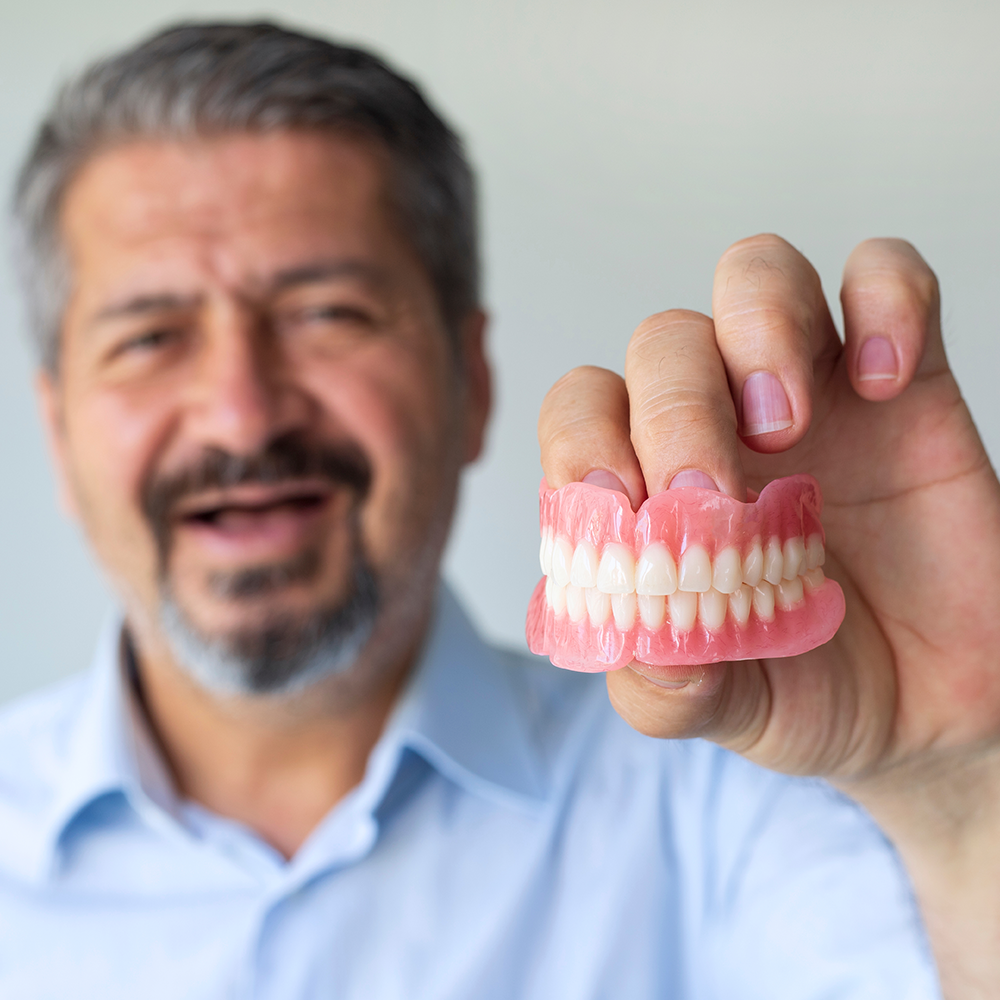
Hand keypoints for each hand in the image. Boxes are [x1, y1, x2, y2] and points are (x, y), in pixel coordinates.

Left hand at [538, 235, 999, 993]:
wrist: (934, 709)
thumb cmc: (809, 688)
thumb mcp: (731, 708)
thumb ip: (669, 687)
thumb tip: (633, 644)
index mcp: (654, 488)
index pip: (583, 411)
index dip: (584, 440)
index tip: (621, 502)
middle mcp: (719, 425)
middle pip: (665, 343)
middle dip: (677, 407)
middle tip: (715, 492)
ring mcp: (810, 389)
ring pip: (755, 275)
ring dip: (758, 326)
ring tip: (788, 422)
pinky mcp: (903, 377)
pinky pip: (886, 275)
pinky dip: (883, 300)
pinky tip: (884, 380)